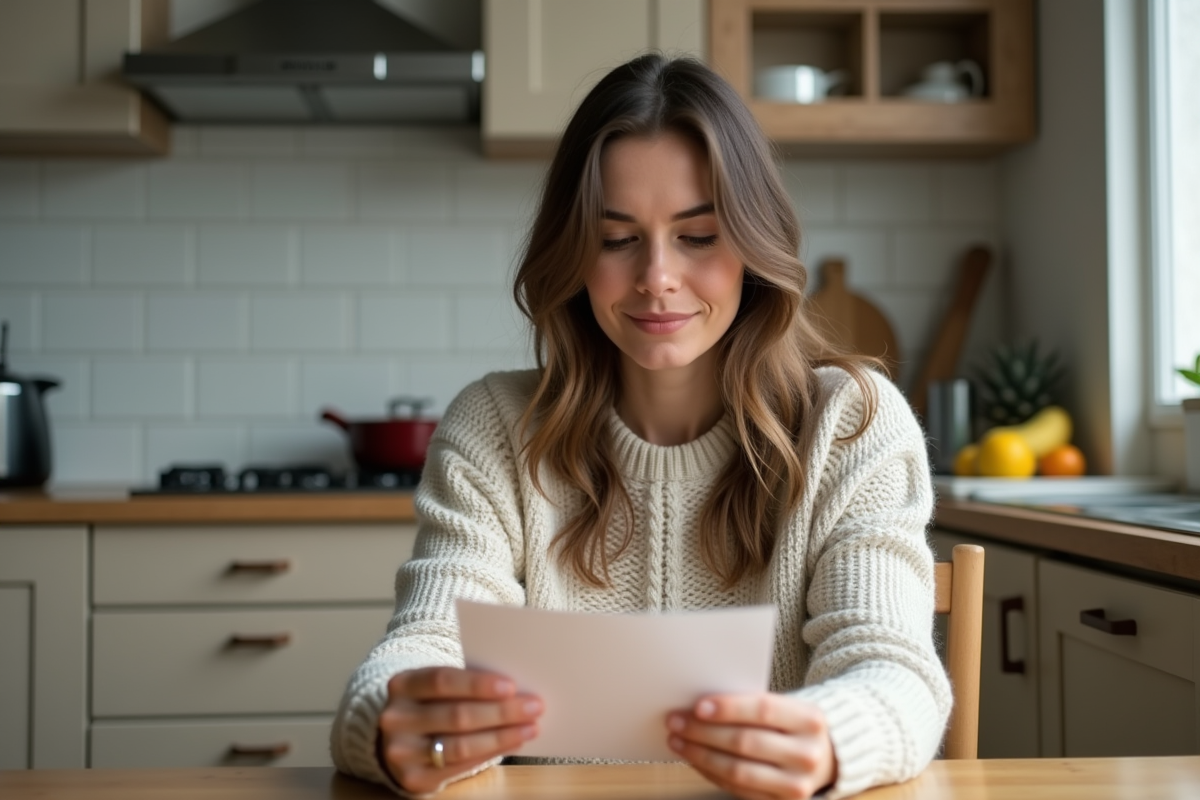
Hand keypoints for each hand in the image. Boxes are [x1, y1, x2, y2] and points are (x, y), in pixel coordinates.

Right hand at [377, 667, 542, 793]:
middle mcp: (396, 719)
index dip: (478, 684)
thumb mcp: (433, 686)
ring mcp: (401, 752)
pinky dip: (489, 754)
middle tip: (533, 707)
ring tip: (530, 728)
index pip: (442, 681)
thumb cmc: (428, 703)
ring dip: (501, 737)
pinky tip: (511, 743)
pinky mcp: (413, 779)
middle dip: (501, 712)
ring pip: (460, 746)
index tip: (511, 686)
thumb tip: (513, 690)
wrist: (394, 738)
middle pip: (456, 716)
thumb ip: (463, 684)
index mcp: (402, 685)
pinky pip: (459, 767)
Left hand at [666, 693, 836, 799]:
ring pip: (738, 771)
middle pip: (746, 742)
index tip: (697, 705)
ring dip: (700, 755)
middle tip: (675, 721)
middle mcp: (807, 754)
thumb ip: (750, 704)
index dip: (728, 708)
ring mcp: (796, 784)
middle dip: (703, 732)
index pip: (763, 709)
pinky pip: (737, 790)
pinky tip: (694, 758)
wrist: (824, 757)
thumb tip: (699, 705)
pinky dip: (710, 773)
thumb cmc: (790, 724)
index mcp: (810, 719)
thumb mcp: (784, 706)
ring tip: (677, 740)